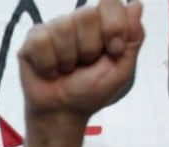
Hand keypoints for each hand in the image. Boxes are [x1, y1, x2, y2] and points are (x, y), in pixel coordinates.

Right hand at [19, 0, 143, 146]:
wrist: (63, 113)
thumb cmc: (91, 92)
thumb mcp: (121, 69)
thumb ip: (133, 37)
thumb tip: (136, 5)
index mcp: (101, 24)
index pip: (109, 3)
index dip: (113, 27)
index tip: (114, 50)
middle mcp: (77, 22)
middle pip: (86, 13)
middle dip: (89, 47)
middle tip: (85, 65)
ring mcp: (53, 29)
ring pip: (63, 27)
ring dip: (68, 58)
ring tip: (66, 70)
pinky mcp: (32, 41)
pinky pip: (41, 41)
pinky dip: (49, 64)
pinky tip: (50, 72)